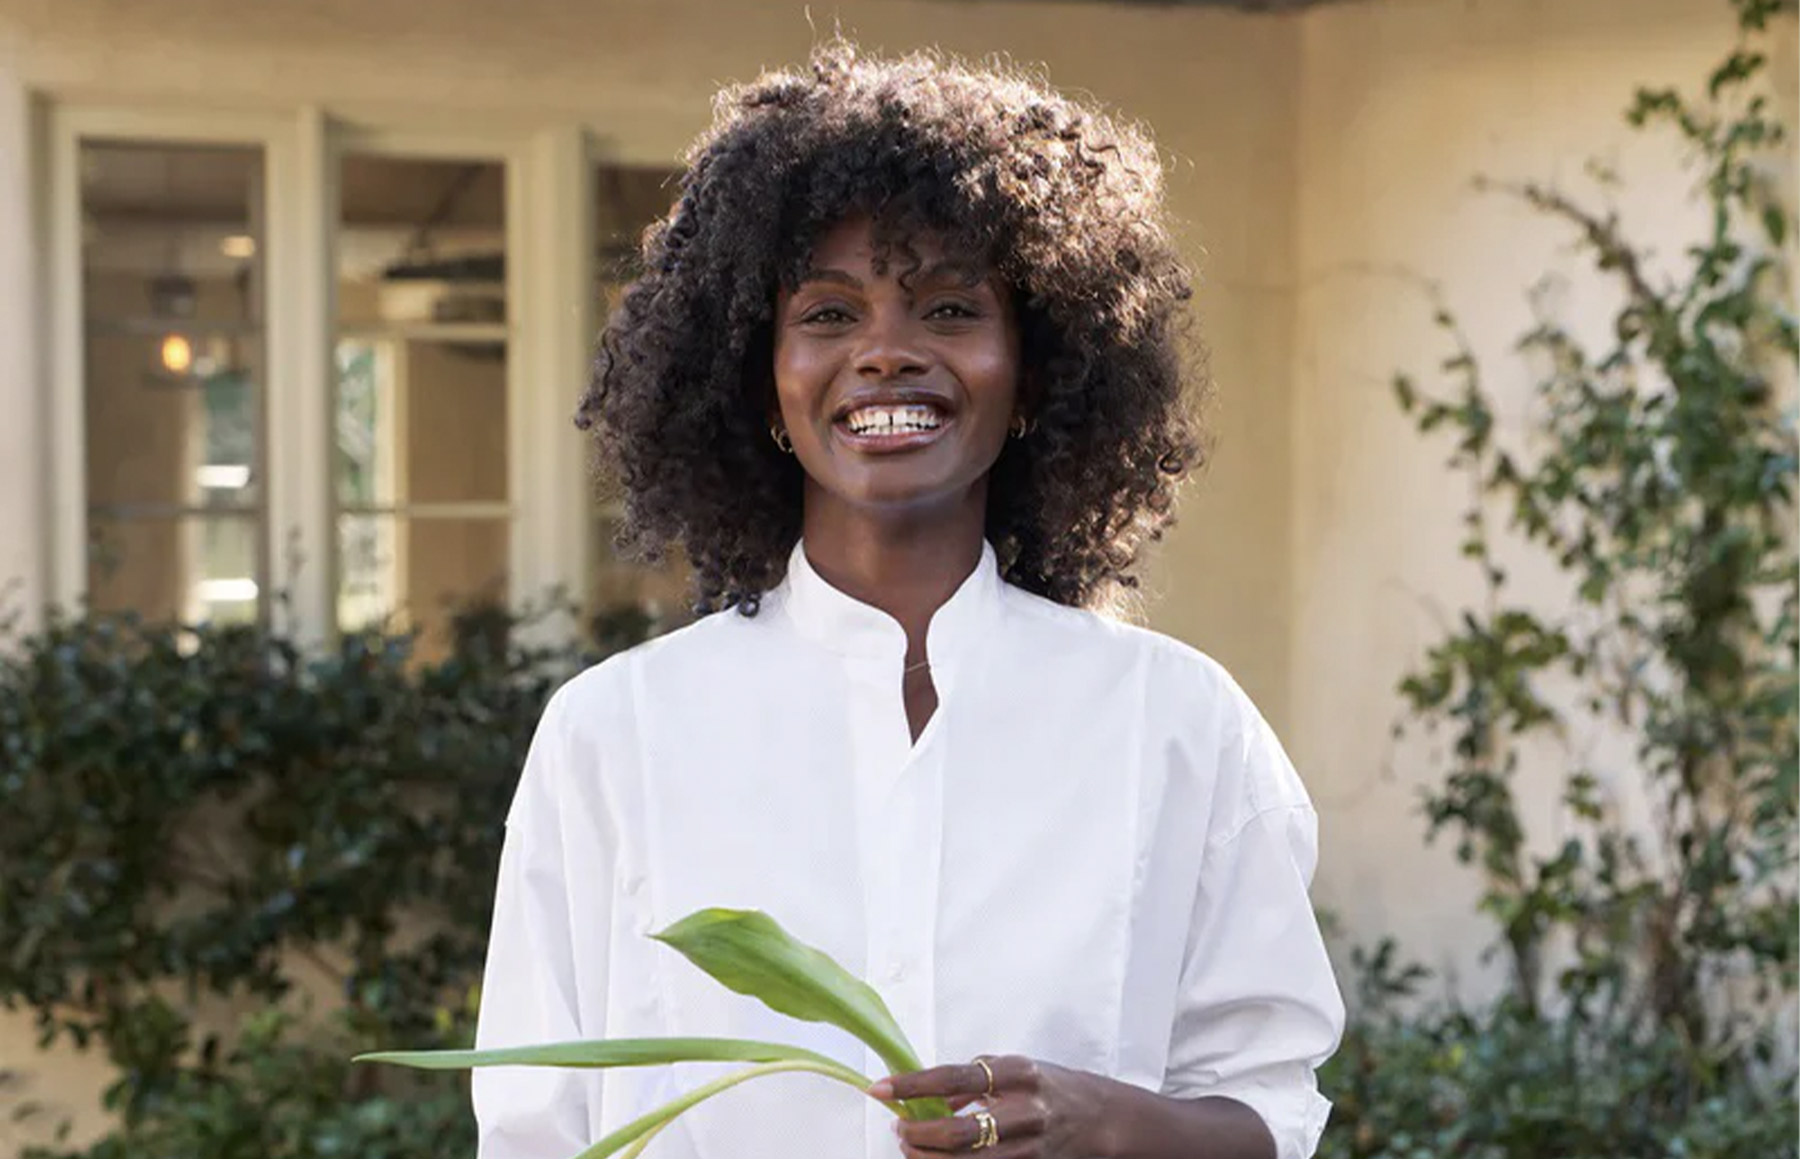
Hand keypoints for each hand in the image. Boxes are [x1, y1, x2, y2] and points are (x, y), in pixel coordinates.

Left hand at [869, 1055, 1113, 1157]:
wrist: (1103, 1120)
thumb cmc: (1052, 1088)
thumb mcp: (1016, 1070)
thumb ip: (973, 1079)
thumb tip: (932, 1096)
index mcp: (1018, 1073)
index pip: (953, 1076)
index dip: (912, 1084)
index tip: (880, 1088)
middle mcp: (1026, 1111)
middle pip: (959, 1132)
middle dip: (919, 1134)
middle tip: (899, 1128)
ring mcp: (1030, 1147)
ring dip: (929, 1158)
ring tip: (911, 1146)